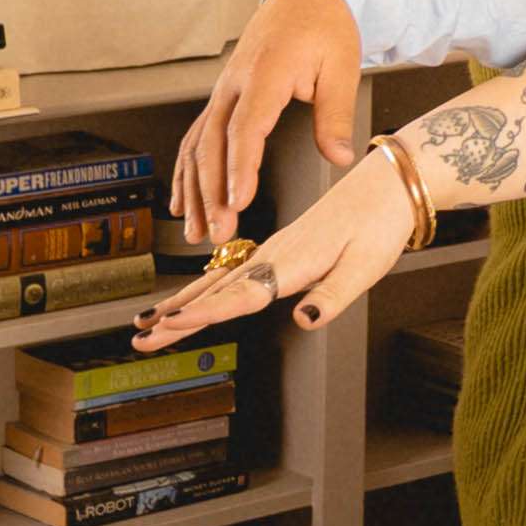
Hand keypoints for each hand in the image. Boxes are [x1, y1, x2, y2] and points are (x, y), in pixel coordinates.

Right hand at [133, 139, 419, 347]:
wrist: (385, 188)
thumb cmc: (378, 228)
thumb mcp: (365, 266)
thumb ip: (333, 295)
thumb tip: (306, 320)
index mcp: (292, 261)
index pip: (242, 294)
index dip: (206, 313)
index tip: (171, 325)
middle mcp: (272, 255)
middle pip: (217, 291)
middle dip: (177, 316)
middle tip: (140, 337)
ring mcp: (269, 251)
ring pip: (215, 282)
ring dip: (180, 304)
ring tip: (146, 324)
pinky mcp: (274, 249)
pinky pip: (228, 272)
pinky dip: (201, 288)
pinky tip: (186, 300)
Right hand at [171, 0, 364, 234]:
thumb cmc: (326, 29)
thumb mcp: (341, 67)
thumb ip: (335, 115)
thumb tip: (339, 157)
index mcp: (265, 73)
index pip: (245, 128)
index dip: (238, 168)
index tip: (237, 201)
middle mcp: (234, 84)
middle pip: (212, 143)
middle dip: (211, 191)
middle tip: (217, 232)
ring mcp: (223, 91)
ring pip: (196, 144)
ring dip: (193, 189)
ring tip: (195, 230)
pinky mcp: (221, 97)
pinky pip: (196, 137)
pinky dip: (186, 171)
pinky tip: (182, 202)